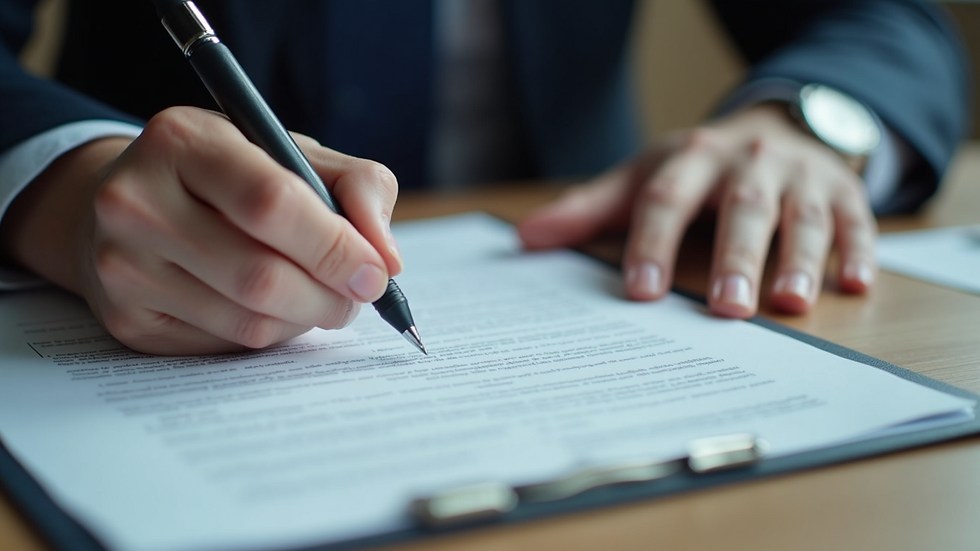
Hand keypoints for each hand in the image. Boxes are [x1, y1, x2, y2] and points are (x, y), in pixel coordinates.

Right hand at [0, 107, 401, 353]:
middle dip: (329, 296)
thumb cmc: (232, 176)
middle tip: (357, 296)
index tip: (376, 272)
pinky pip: (226, 344)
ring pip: (248, 320)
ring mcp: (122, 264)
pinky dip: (268, 333)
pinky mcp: (127, 318)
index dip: (335, 246)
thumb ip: (357, 186)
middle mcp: (136, 200)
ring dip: (304, 318)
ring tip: (316, 297)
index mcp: (183, 140)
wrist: (128, 203)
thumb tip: (386, 258)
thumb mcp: (292, 153)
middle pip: (260, 275)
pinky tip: (269, 307)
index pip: (272, 203)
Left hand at [517, 103, 876, 317]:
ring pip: (801, 217)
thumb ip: (590, 209)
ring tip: (790, 302)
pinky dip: (858, 251)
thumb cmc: (698, 167)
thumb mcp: (643, 176)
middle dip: (735, 256)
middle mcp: (749, 163)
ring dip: (798, 258)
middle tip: (727, 309)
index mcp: (693, 159)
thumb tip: (526, 239)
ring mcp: (801, 177)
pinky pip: (856, 221)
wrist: (774, 128)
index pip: (667, 200)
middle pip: (742, 209)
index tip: (640, 291)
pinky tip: (854, 284)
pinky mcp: (843, 194)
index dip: (653, 243)